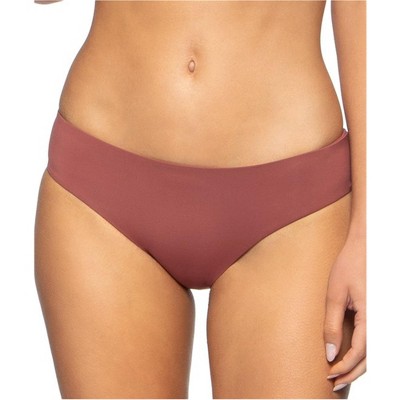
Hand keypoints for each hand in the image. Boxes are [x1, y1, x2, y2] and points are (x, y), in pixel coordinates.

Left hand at [323, 229, 365, 391]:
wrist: (364, 246)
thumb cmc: (349, 265)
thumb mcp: (335, 294)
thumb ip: (332, 324)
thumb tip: (330, 353)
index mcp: (373, 316)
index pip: (361, 352)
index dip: (345, 367)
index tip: (329, 374)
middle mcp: (381, 320)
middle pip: (371, 358)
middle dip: (352, 373)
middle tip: (333, 382)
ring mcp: (381, 317)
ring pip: (374, 352)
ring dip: (358, 366)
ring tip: (339, 374)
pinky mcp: (377, 313)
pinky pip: (373, 339)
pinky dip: (363, 352)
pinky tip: (349, 355)